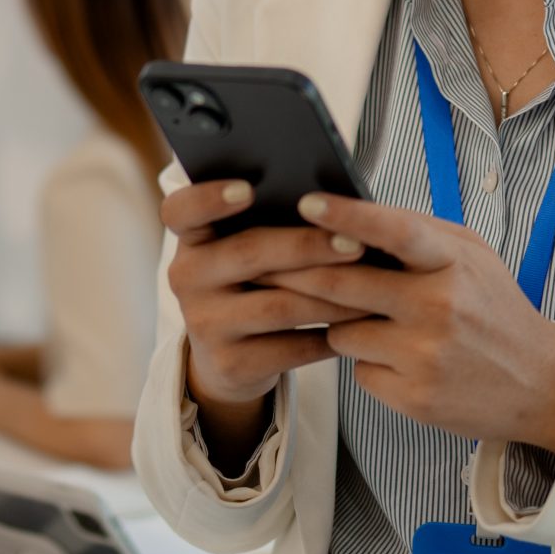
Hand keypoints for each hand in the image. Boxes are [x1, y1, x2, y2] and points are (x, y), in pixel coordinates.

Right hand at [161, 180, 375, 412]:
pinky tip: (360, 324)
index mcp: (192, 240)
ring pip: (279, 306)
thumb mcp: (242, 251)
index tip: (248, 189)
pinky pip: (291, 348)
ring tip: (374, 284)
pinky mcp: (231, 364)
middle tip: (356, 242)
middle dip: (308, 246)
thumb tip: (332, 200)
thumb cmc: (251, 284)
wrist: (228, 359)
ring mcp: (205, 324)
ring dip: (333, 295)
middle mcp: (188, 279)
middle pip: (249, 254)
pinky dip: (331, 335)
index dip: (208, 198)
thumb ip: (267, 224)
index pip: (181, 211)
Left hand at [262, 193, 554, 452]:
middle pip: (344, 285)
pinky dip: (365, 361)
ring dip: (339, 323)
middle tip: (260, 260)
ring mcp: (424, 356)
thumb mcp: (473, 258)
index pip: (393, 231)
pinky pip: (358, 369)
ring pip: (341, 330)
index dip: (346, 215)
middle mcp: (439, 307)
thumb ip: (419, 234)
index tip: (305, 202)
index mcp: (454, 263)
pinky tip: (398, 359)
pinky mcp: (413, 396)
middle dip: (296, 272)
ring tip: (373, 320)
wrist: (541, 385)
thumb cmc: (495, 309)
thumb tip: (350, 213)